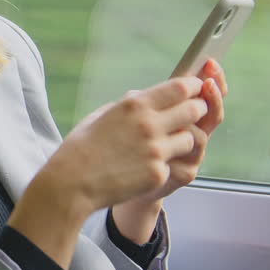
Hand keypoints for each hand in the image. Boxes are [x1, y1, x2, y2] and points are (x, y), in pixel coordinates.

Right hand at [45, 73, 211, 213]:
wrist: (71, 182)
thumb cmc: (82, 147)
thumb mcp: (104, 114)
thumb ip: (130, 104)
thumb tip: (146, 95)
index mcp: (135, 104)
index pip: (181, 87)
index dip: (193, 86)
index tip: (195, 88)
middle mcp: (149, 124)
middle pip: (195, 109)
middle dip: (198, 109)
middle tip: (194, 113)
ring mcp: (156, 151)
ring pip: (191, 139)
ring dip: (184, 140)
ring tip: (168, 144)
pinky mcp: (157, 174)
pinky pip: (174, 164)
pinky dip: (166, 164)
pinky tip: (147, 167)